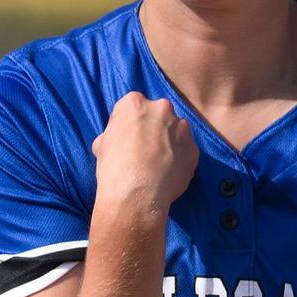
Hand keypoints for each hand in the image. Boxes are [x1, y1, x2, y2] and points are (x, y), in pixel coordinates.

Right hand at [92, 92, 198, 214]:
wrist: (136, 193)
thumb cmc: (114, 167)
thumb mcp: (102, 143)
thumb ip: (116, 132)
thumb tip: (121, 138)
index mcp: (134, 103)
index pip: (134, 107)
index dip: (131, 124)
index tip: (130, 138)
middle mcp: (162, 108)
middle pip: (159, 115)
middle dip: (154, 128)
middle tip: (146, 149)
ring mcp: (182, 128)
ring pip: (176, 131)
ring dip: (170, 142)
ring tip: (159, 163)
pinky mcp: (194, 148)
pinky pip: (186, 150)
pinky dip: (180, 158)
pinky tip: (169, 172)